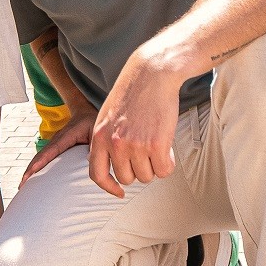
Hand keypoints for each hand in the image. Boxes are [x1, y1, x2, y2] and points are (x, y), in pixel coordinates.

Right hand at [24, 107, 96, 180]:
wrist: (83, 112)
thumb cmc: (90, 121)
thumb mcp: (95, 130)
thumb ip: (93, 146)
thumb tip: (90, 161)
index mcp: (66, 136)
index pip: (51, 151)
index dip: (40, 163)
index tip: (30, 173)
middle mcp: (56, 140)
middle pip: (40, 156)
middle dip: (30, 170)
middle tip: (22, 186)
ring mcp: (54, 144)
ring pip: (40, 158)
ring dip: (31, 170)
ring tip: (23, 186)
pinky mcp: (55, 148)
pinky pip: (44, 158)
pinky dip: (37, 168)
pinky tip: (33, 179)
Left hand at [88, 51, 181, 197]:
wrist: (152, 73)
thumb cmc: (133, 92)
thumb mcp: (108, 116)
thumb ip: (105, 140)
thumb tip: (110, 166)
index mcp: (99, 136)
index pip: (97, 175)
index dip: (109, 187)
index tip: (119, 192)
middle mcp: (115, 144)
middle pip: (127, 178)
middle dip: (138, 169)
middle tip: (146, 151)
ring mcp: (136, 145)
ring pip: (147, 176)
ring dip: (154, 165)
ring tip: (156, 143)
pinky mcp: (157, 144)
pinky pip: (164, 170)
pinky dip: (168, 163)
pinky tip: (167, 146)